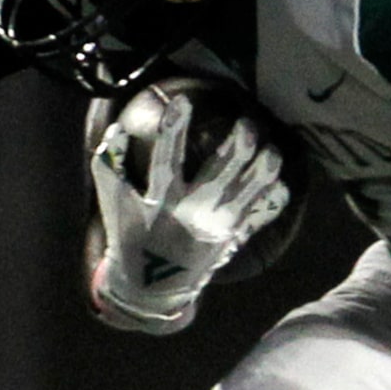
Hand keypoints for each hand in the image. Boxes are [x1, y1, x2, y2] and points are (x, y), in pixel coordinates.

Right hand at [90, 93, 287, 333]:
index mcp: (161, 203)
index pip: (167, 161)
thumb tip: (114, 132)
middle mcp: (192, 214)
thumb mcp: (115, 207)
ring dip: (264, 172)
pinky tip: (281, 181)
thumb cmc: (132, 239)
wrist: (154, 288)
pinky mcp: (232, 239)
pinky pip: (259, 218)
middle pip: (220, 176)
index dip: (173, 131)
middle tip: (248, 123)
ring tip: (273, 150)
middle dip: (238, 149)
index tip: (183, 101)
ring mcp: (216, 228)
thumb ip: (109, 169)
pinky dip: (272, 201)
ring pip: (247, 195)